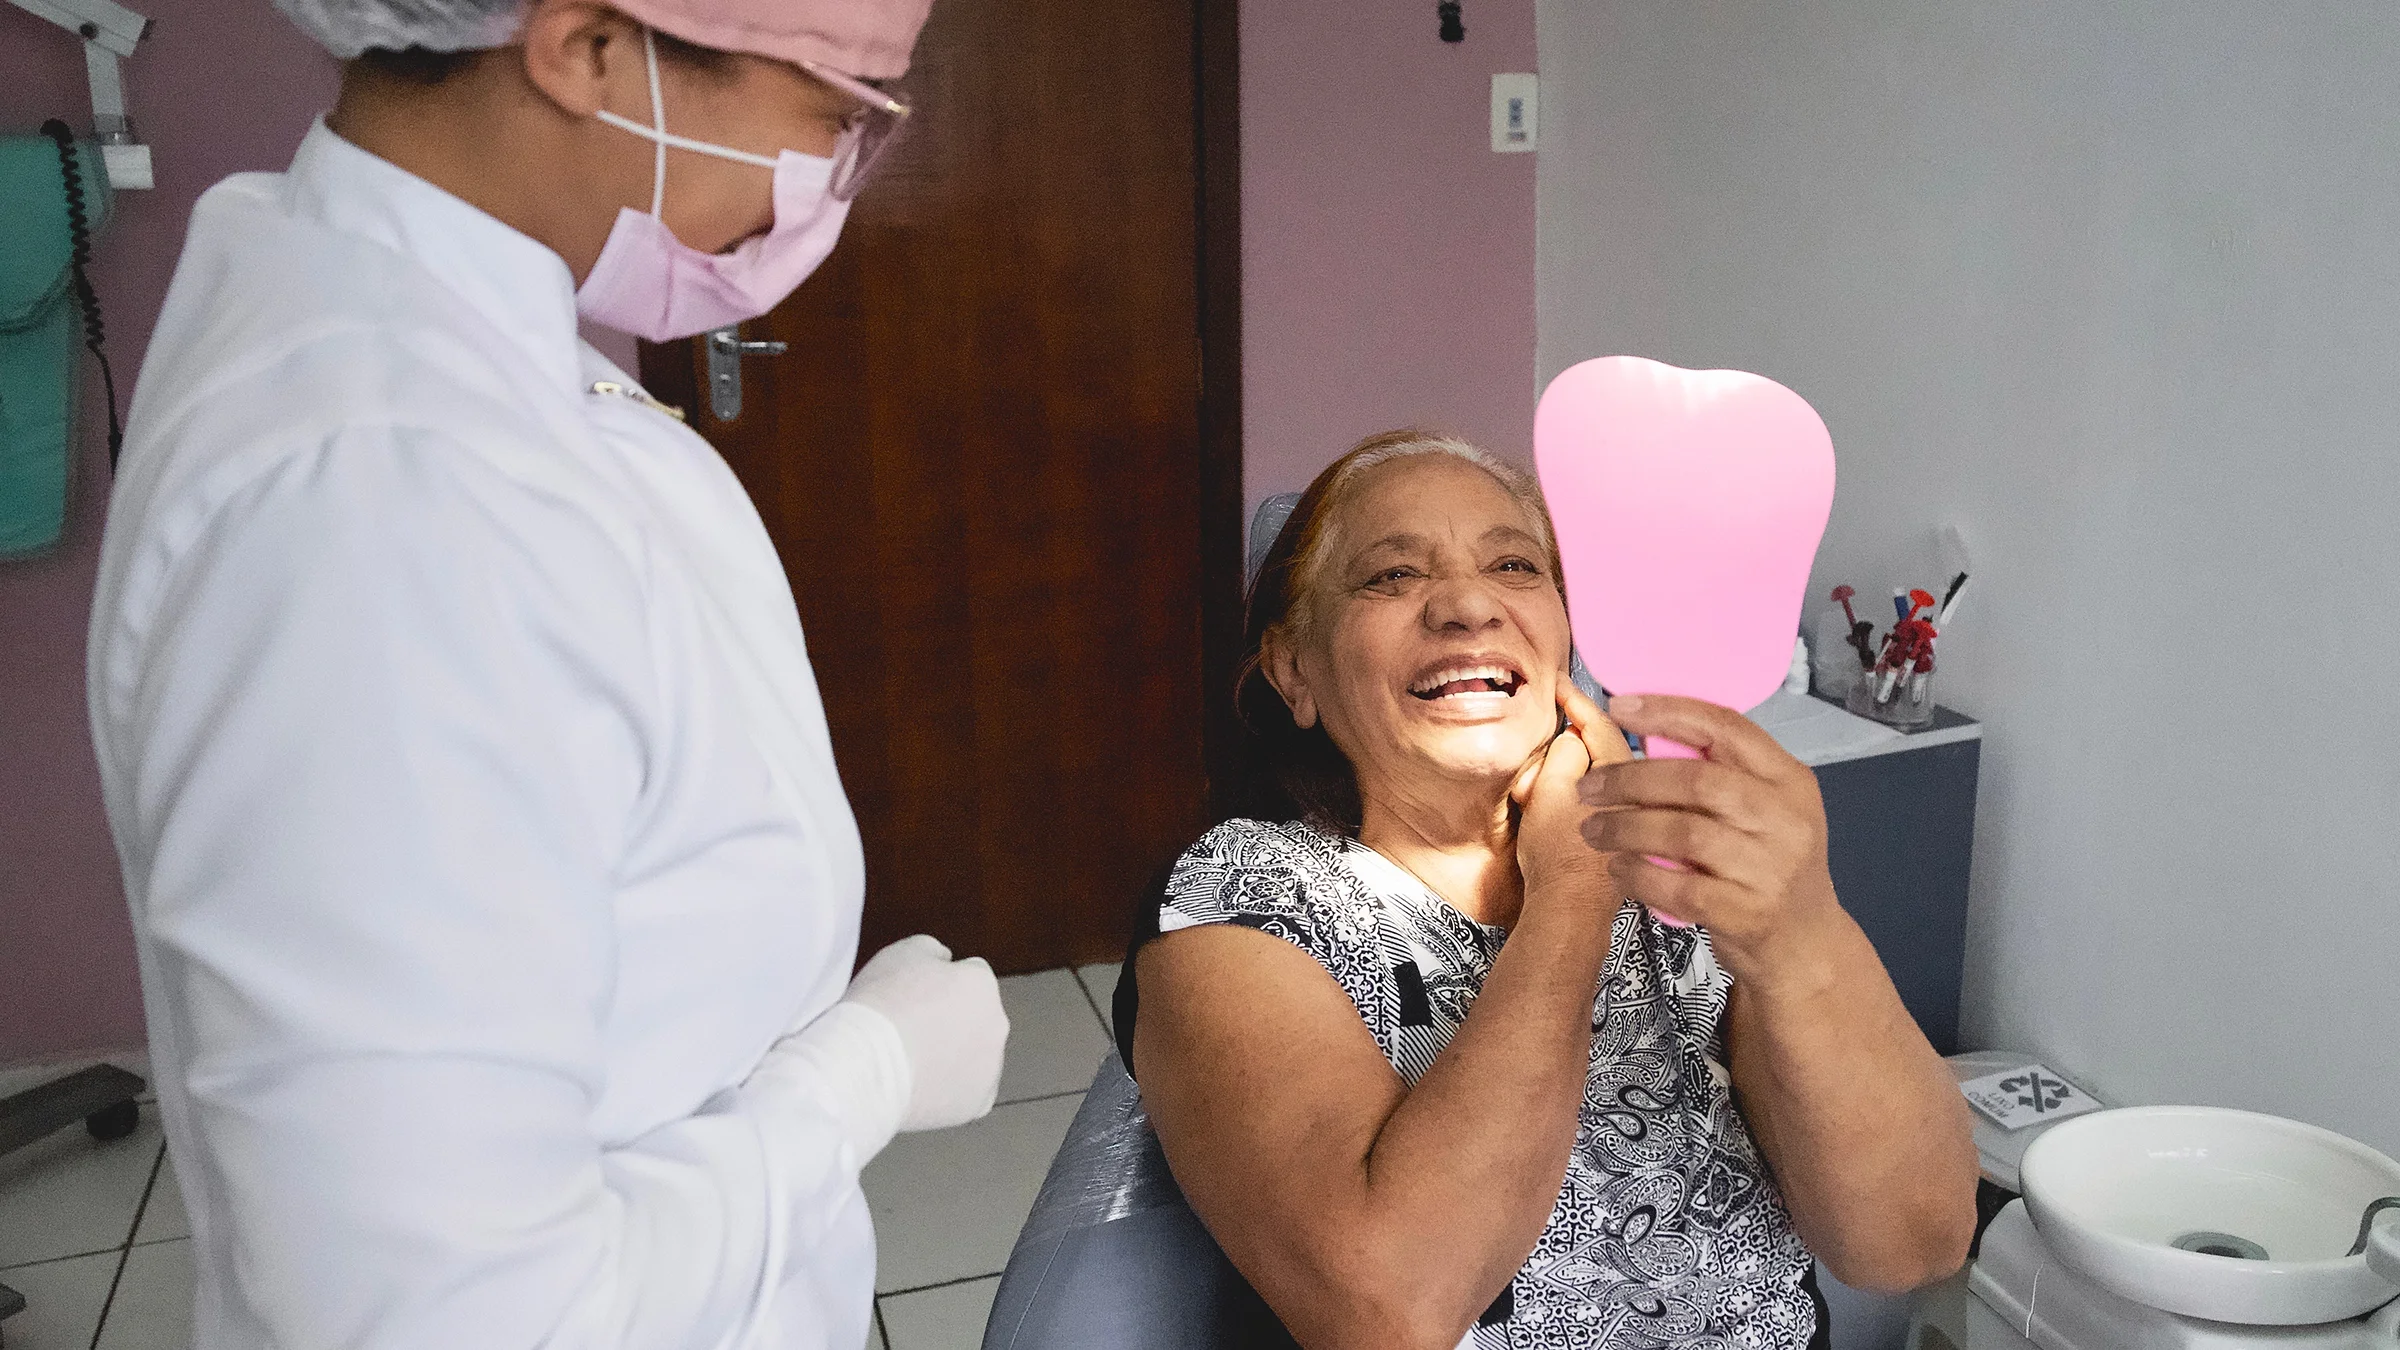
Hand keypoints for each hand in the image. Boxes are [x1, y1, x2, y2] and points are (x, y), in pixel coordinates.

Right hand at [843, 935, 1009, 1131]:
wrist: (864, 1066)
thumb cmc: (880, 1004)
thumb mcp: (903, 952)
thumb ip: (934, 951)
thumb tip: (946, 962)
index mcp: (983, 985)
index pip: (969, 978)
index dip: (939, 986)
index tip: (913, 998)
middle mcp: (997, 1024)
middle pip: (975, 1018)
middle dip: (952, 1021)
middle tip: (911, 1030)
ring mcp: (991, 1068)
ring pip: (974, 1057)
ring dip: (953, 1056)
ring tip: (910, 1061)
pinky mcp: (976, 1105)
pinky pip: (967, 1092)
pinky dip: (950, 1090)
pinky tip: (921, 1085)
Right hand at [1509, 683, 1633, 908]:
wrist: (1569, 913)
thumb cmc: (1560, 860)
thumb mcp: (1551, 792)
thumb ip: (1567, 752)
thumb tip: (1575, 736)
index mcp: (1628, 776)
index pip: (1602, 724)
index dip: (1577, 701)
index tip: (1560, 685)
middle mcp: (1642, 794)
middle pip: (1606, 748)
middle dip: (1573, 738)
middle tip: (1547, 733)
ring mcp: (1637, 818)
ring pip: (1604, 775)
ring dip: (1573, 768)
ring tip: (1541, 779)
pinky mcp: (1627, 839)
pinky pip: (1602, 801)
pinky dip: (1579, 794)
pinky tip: (1556, 806)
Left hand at [1577, 695, 1842, 978]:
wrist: (1805, 942)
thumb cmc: (1769, 866)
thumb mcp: (1766, 810)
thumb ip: (1720, 773)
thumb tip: (1645, 731)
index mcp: (1789, 780)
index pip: (1727, 727)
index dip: (1667, 712)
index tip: (1618, 707)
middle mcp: (1786, 819)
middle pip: (1696, 780)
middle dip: (1630, 779)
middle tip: (1589, 788)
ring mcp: (1770, 868)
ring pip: (1682, 832)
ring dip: (1624, 828)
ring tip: (1593, 830)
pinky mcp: (1748, 912)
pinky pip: (1677, 887)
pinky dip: (1638, 875)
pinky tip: (1618, 869)